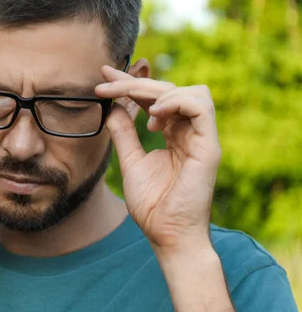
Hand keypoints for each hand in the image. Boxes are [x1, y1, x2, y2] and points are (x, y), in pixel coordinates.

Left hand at [95, 66, 220, 253]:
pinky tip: (153, 116)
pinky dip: (176, 103)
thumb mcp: (130, 161)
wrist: (167, 235)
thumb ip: (124, 134)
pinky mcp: (208, 147)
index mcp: (174, 135)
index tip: (104, 76)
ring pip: (190, 91)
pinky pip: (201, 107)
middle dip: (134, 83)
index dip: (130, 84)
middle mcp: (189, 133)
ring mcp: (201, 138)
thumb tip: (112, 107)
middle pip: (169, 90)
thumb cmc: (152, 205)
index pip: (155, 98)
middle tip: (104, 84)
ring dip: (157, 91)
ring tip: (137, 109)